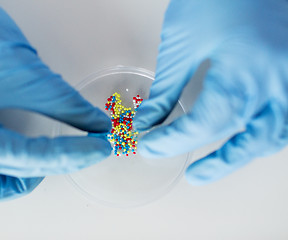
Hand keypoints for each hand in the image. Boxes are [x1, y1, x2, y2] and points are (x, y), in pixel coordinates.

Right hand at [0, 0, 110, 201]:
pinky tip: (36, 148)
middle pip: (18, 174)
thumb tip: (95, 123)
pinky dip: (17, 163)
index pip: (30, 158)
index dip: (73, 153)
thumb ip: (63, 102)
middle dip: (61, 160)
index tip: (101, 145)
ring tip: (63, 153)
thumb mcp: (24, 72)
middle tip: (93, 145)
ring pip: (0, 181)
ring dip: (35, 171)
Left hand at [134, 0, 287, 184]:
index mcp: (246, 74)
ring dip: (246, 154)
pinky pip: (287, 117)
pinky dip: (267, 134)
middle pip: (249, 141)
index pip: (205, 126)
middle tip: (194, 175)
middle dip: (218, 163)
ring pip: (275, 135)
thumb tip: (149, 120)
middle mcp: (279, 84)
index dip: (173, 141)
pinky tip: (250, 137)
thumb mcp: (184, 41)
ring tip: (218, 163)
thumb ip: (167, 87)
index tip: (150, 146)